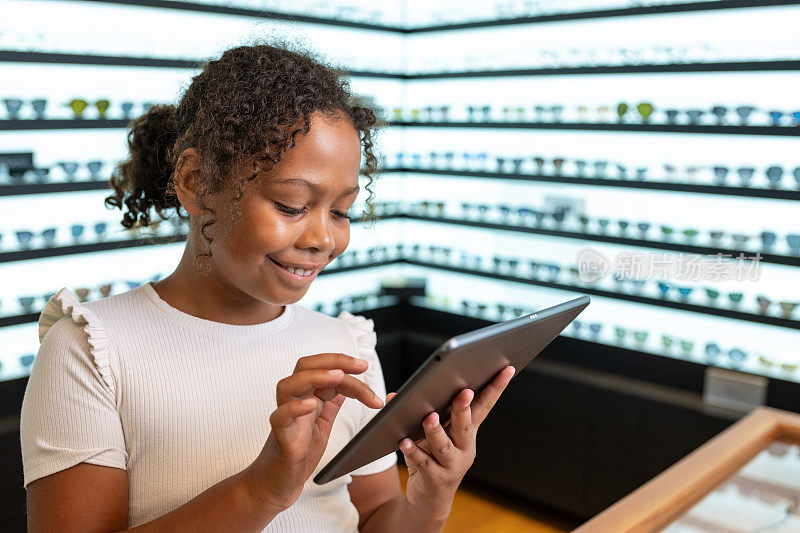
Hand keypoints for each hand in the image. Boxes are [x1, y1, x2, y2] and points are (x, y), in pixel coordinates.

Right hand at [244, 353, 384, 512]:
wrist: (278, 483)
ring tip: (338, 376)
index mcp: (306, 396)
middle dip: (334, 361)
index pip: (323, 369)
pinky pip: (280, 417)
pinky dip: (294, 408)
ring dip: (315, 377)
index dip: (344, 364)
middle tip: (360, 366)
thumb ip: (331, 403)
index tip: (364, 367)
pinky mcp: (280, 437)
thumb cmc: (299, 451)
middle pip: (305, 367)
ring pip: (289, 385)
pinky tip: (312, 404)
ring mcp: (285, 417)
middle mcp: (294, 401)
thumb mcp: (323, 423)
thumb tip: (347, 384)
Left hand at [392, 365, 515, 519]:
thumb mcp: (427, 434)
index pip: (483, 406)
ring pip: (444, 446)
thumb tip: (394, 396)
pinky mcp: (435, 479)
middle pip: (465, 426)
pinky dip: (414, 452)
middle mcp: (464, 448)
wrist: (428, 501)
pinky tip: (405, 442)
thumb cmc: (431, 459)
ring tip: (428, 417)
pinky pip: (423, 463)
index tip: (506, 368)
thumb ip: (415, 413)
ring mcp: (451, 465)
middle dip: (464, 409)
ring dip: (436, 430)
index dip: (496, 387)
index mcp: (467, 432)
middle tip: (464, 392)